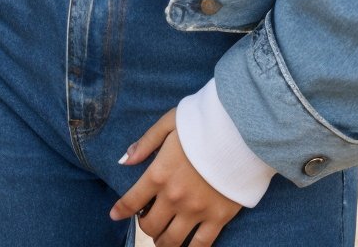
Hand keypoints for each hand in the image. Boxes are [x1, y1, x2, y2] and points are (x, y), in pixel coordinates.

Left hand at [110, 107, 242, 244]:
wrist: (241, 131)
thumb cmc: (204, 123)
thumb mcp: (170, 122)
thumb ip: (146, 142)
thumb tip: (125, 160)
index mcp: (159, 173)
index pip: (132, 200)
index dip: (120, 210)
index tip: (115, 214)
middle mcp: (174, 197)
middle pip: (150, 226)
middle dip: (145, 225)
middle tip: (149, 219)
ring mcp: (196, 211)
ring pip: (171, 241)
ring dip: (162, 242)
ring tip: (163, 238)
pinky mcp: (217, 218)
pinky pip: (200, 245)